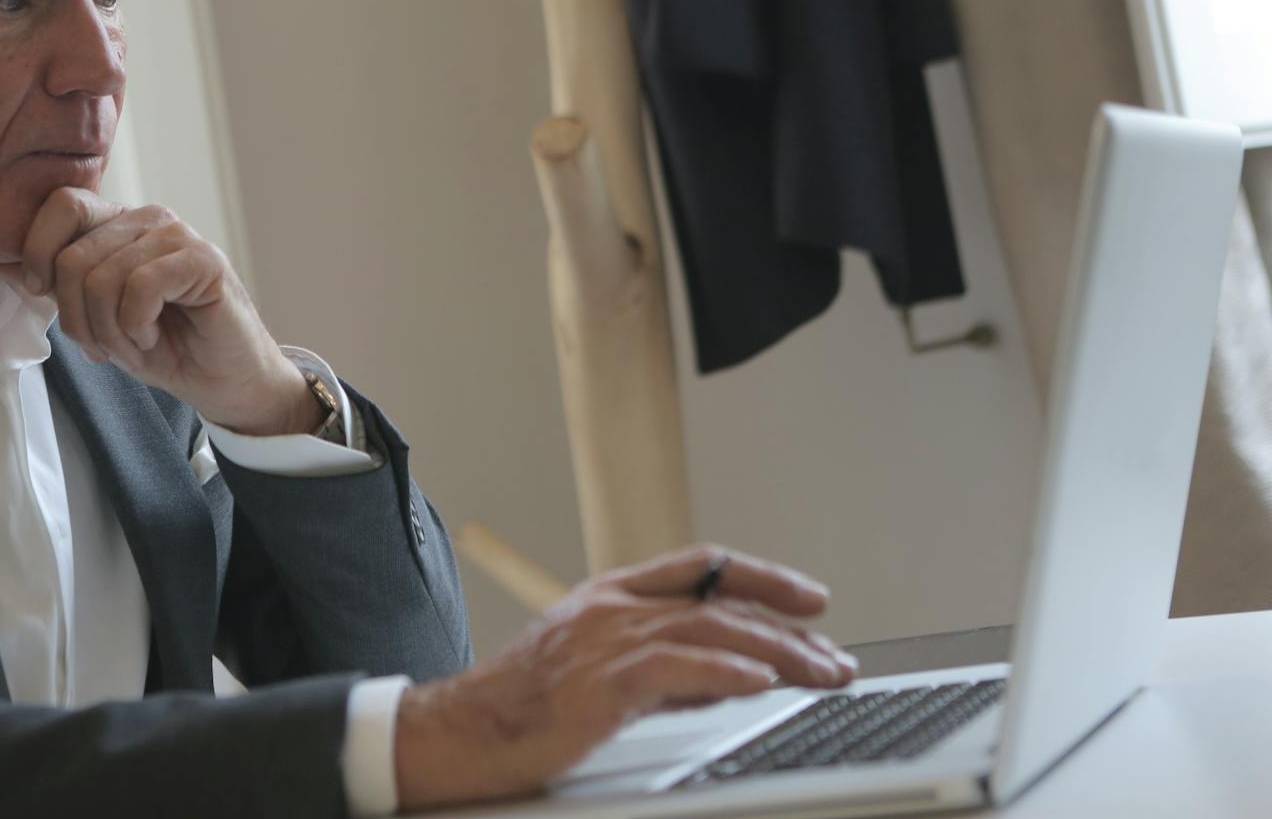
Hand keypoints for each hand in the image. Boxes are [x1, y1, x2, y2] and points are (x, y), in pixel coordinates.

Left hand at [0, 187, 316, 434]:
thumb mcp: (94, 319)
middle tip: (105, 346)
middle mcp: (147, 219)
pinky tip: (154, 337)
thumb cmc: (165, 348)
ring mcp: (177, 235)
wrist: (225, 382)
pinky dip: (136, 327)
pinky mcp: (204, 260)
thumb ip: (52, 287)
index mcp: (118, 225)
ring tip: (135, 345)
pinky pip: (140, 287)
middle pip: (73, 257)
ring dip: (110, 332)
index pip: (61, 204)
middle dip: (78, 318)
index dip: (38, 251)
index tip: (45, 295)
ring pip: (102, 277)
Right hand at [394, 544, 856, 811]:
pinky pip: (674, 670)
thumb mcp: (600, 670)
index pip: (701, 567)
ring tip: (821, 673)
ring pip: (708, 632)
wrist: (461, 731)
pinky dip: (722, 673)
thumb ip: (663, 664)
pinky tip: (759, 683)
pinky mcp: (598, 685)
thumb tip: (731, 674)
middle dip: (787, 628)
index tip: (811, 598)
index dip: (761, 576)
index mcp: (610, 595)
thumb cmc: (523, 707)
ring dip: (775, 653)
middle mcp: (611, 608)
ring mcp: (603, 642)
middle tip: (837, 657)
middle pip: (718, 603)